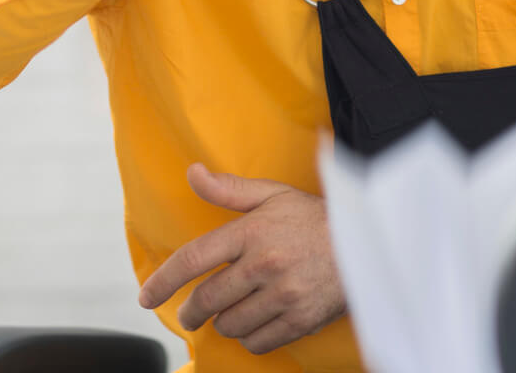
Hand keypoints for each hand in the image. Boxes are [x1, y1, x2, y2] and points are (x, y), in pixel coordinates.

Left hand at [138, 163, 346, 354]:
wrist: (368, 244)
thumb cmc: (315, 218)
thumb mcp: (273, 194)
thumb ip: (230, 189)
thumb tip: (192, 173)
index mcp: (252, 231)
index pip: (194, 259)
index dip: (163, 281)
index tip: (146, 297)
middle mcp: (264, 264)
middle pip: (207, 299)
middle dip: (191, 310)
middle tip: (190, 312)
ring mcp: (283, 295)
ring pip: (230, 324)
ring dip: (223, 322)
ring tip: (229, 313)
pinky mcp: (300, 320)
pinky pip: (258, 342)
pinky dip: (250, 338)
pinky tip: (254, 324)